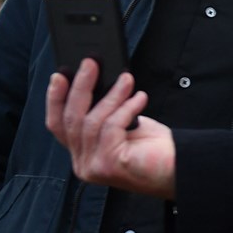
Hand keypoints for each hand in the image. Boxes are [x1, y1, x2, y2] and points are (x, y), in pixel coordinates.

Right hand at [45, 60, 175, 197]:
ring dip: (111, 95)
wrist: (177, 169)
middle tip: (90, 63)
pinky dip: (126, 108)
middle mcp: (82, 164)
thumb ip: (102, 112)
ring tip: (126, 80)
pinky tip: (140, 98)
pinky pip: (111, 126)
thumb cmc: (151, 147)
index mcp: (81, 154)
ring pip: (91, 121)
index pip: (57, 125)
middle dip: (80, 87)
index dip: (55, 99)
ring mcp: (94, 166)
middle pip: (70, 119)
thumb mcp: (121, 124)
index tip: (59, 75)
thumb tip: (95, 80)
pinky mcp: (109, 164)